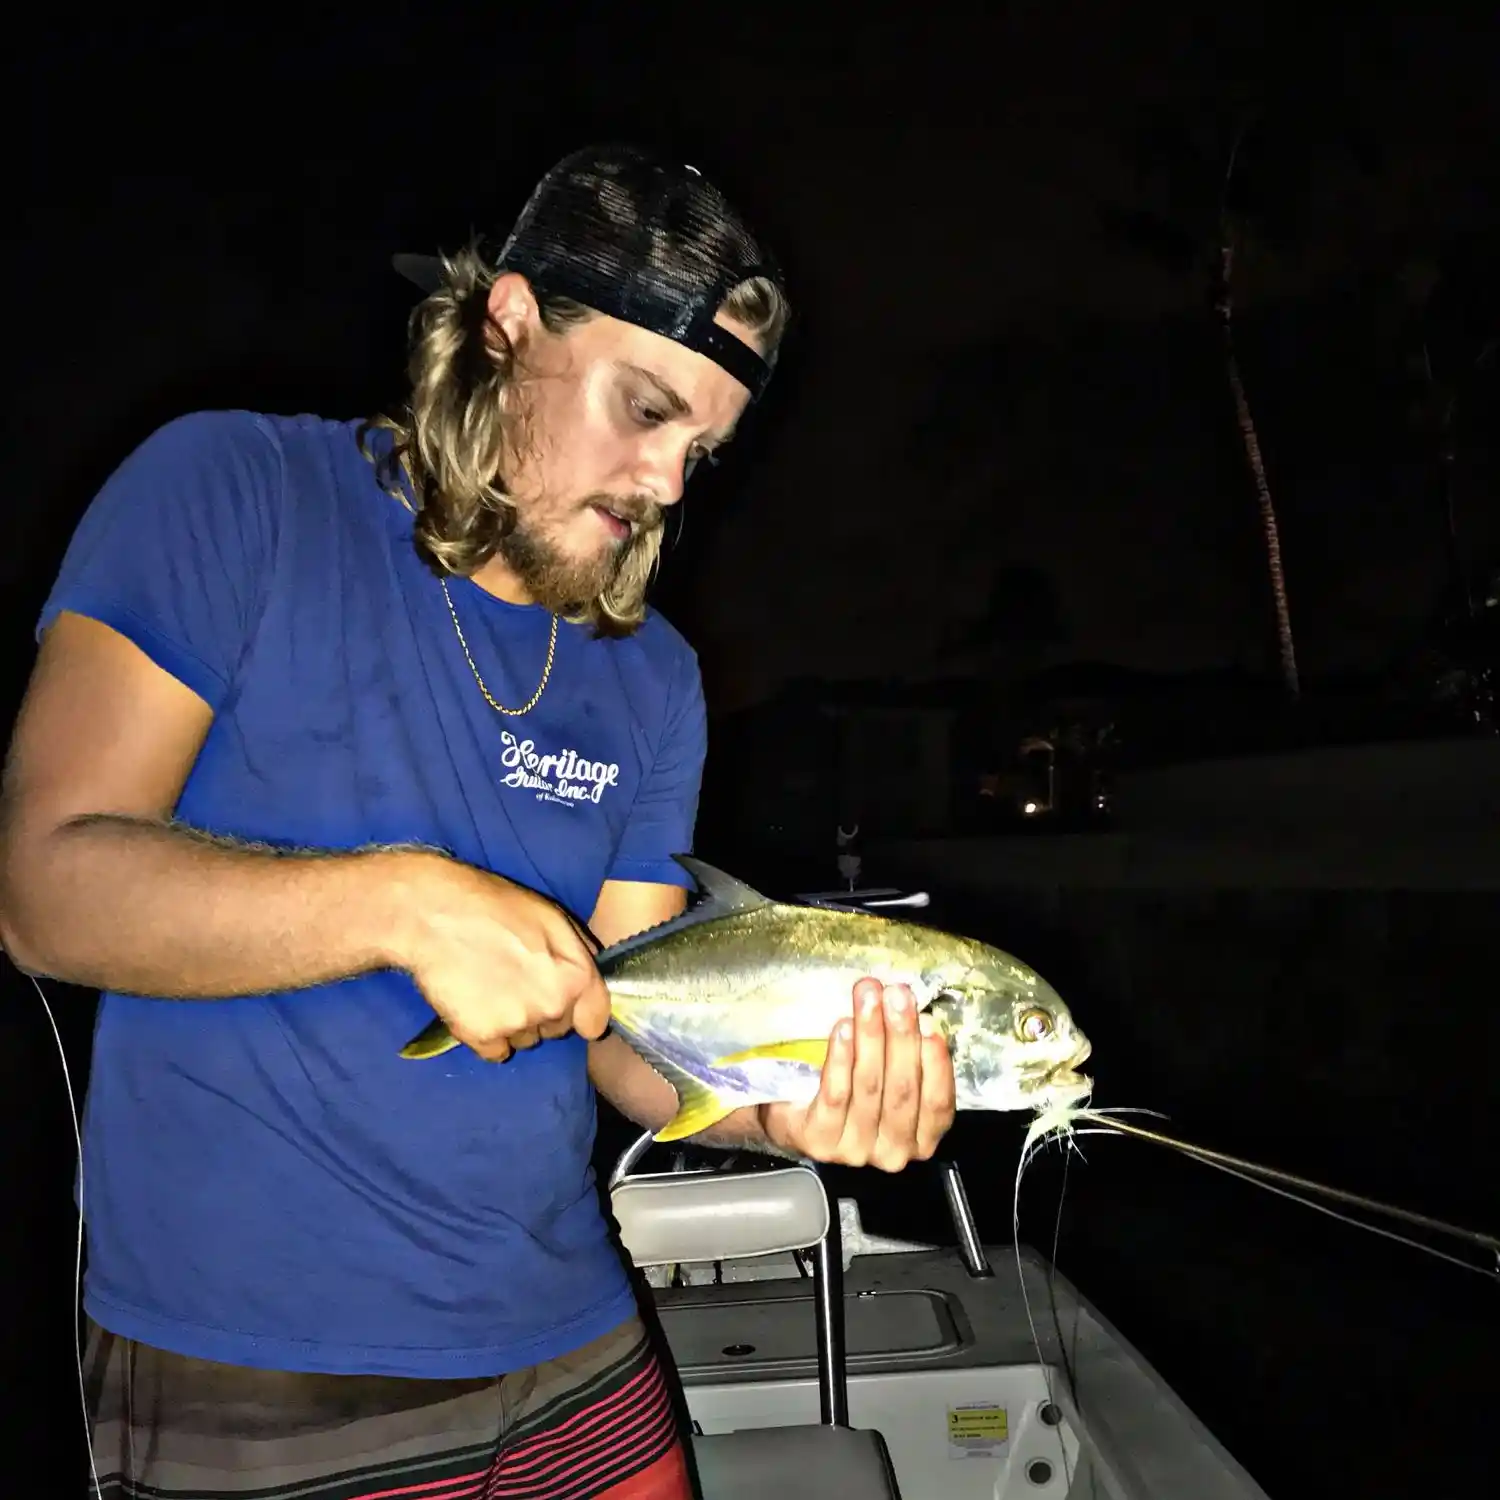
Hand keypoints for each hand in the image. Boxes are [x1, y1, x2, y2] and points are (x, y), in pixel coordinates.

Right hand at [395, 854, 608, 1061]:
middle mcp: (550, 1007)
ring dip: (516, 1023)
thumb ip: (581, 955)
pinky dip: (490, 1036)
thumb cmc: (495, 908)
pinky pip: (498, 1051)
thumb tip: (593, 988)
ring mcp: (515, 1025)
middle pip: (558, 1028)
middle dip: (545, 1009)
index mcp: (574, 977)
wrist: (432, 915)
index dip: (580, 1009)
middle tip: (517, 978)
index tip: (564, 1000)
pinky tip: (476, 1004)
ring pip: (527, 1039)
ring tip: (492, 987)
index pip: (594, 1020)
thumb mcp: (552, 918)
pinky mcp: (480, 1038)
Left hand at [760, 979, 956, 1170]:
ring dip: (870, 1036)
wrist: (796, 1111)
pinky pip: (835, 1094)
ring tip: (868, 999)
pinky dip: (841, 1058)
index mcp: (921, 1137)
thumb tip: (912, 1007)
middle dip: (901, 1036)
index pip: (937, 1104)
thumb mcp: (889, 1074)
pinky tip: (843, 1029)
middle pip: (902, 1089)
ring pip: (869, 1086)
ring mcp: (856, 1149)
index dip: (937, 1064)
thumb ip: (907, 1053)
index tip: (929, 1022)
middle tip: (897, 995)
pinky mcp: (821, 1140)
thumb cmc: (853, 1087)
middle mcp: (893, 1150)